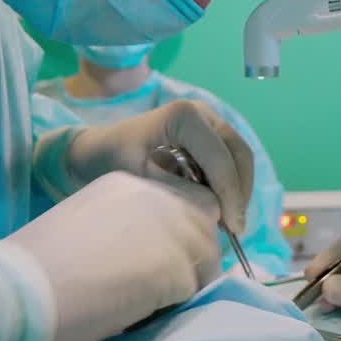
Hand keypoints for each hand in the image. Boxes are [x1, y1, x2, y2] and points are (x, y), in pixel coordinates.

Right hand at [0, 171, 221, 340]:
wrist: (18, 290)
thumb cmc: (36, 267)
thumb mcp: (88, 225)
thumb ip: (126, 228)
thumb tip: (152, 255)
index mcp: (129, 182)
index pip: (179, 203)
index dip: (174, 235)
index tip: (150, 262)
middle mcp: (157, 195)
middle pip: (203, 224)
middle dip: (189, 257)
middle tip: (155, 288)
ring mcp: (172, 227)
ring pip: (205, 259)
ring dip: (184, 285)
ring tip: (141, 304)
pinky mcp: (178, 265)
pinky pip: (194, 291)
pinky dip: (172, 309)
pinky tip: (136, 315)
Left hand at [61, 99, 254, 232]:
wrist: (100, 150)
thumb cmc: (113, 162)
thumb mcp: (141, 179)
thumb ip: (180, 191)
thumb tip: (216, 210)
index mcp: (184, 116)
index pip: (219, 157)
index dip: (229, 193)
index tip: (231, 228)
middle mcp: (203, 112)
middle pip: (239, 153)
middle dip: (240, 192)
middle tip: (235, 228)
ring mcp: (209, 120)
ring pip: (240, 156)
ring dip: (239, 189)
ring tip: (229, 222)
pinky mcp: (211, 133)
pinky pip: (231, 158)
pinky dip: (231, 184)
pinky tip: (222, 208)